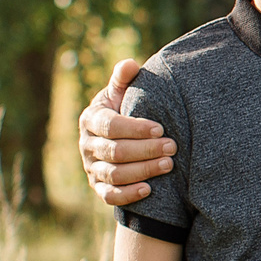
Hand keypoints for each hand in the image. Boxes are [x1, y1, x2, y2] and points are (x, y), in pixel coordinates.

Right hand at [81, 57, 173, 206]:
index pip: (110, 126)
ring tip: (168, 165)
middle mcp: (87, 145)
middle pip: (114, 152)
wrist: (120, 135)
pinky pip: (110, 195)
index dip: (134, 128)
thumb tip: (130, 64)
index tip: (160, 128)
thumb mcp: (122, 92)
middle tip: (172, 147)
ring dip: (142, 171)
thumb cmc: (125, 108)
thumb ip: (124, 79)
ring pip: (113, 174)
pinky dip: (128, 195)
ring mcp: (91, 168)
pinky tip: (149, 189)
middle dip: (145, 150)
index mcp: (91, 119)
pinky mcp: (98, 187)